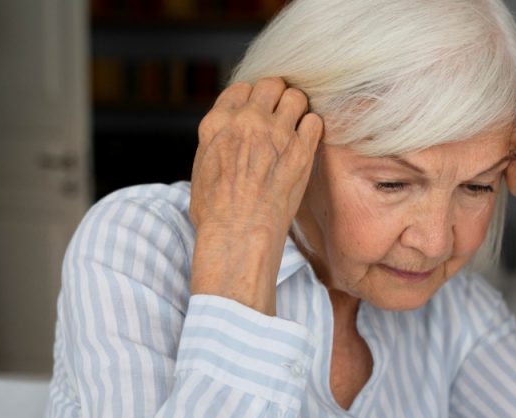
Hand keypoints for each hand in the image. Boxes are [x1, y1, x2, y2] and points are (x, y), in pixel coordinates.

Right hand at [189, 77, 322, 313]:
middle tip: (282, 113)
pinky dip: (312, 128)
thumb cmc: (216, 214)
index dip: (252, 98)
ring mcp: (275, 133)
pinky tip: (307, 142)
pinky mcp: (300, 150)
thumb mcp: (201, 170)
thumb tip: (225, 138)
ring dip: (298, 108)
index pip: (240, 89)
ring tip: (297, 125)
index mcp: (217, 124)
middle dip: (277, 95)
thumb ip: (215, 143)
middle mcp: (246, 121)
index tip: (258, 111)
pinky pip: (314, 121)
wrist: (238, 234)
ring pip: (296, 97)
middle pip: (270, 84)